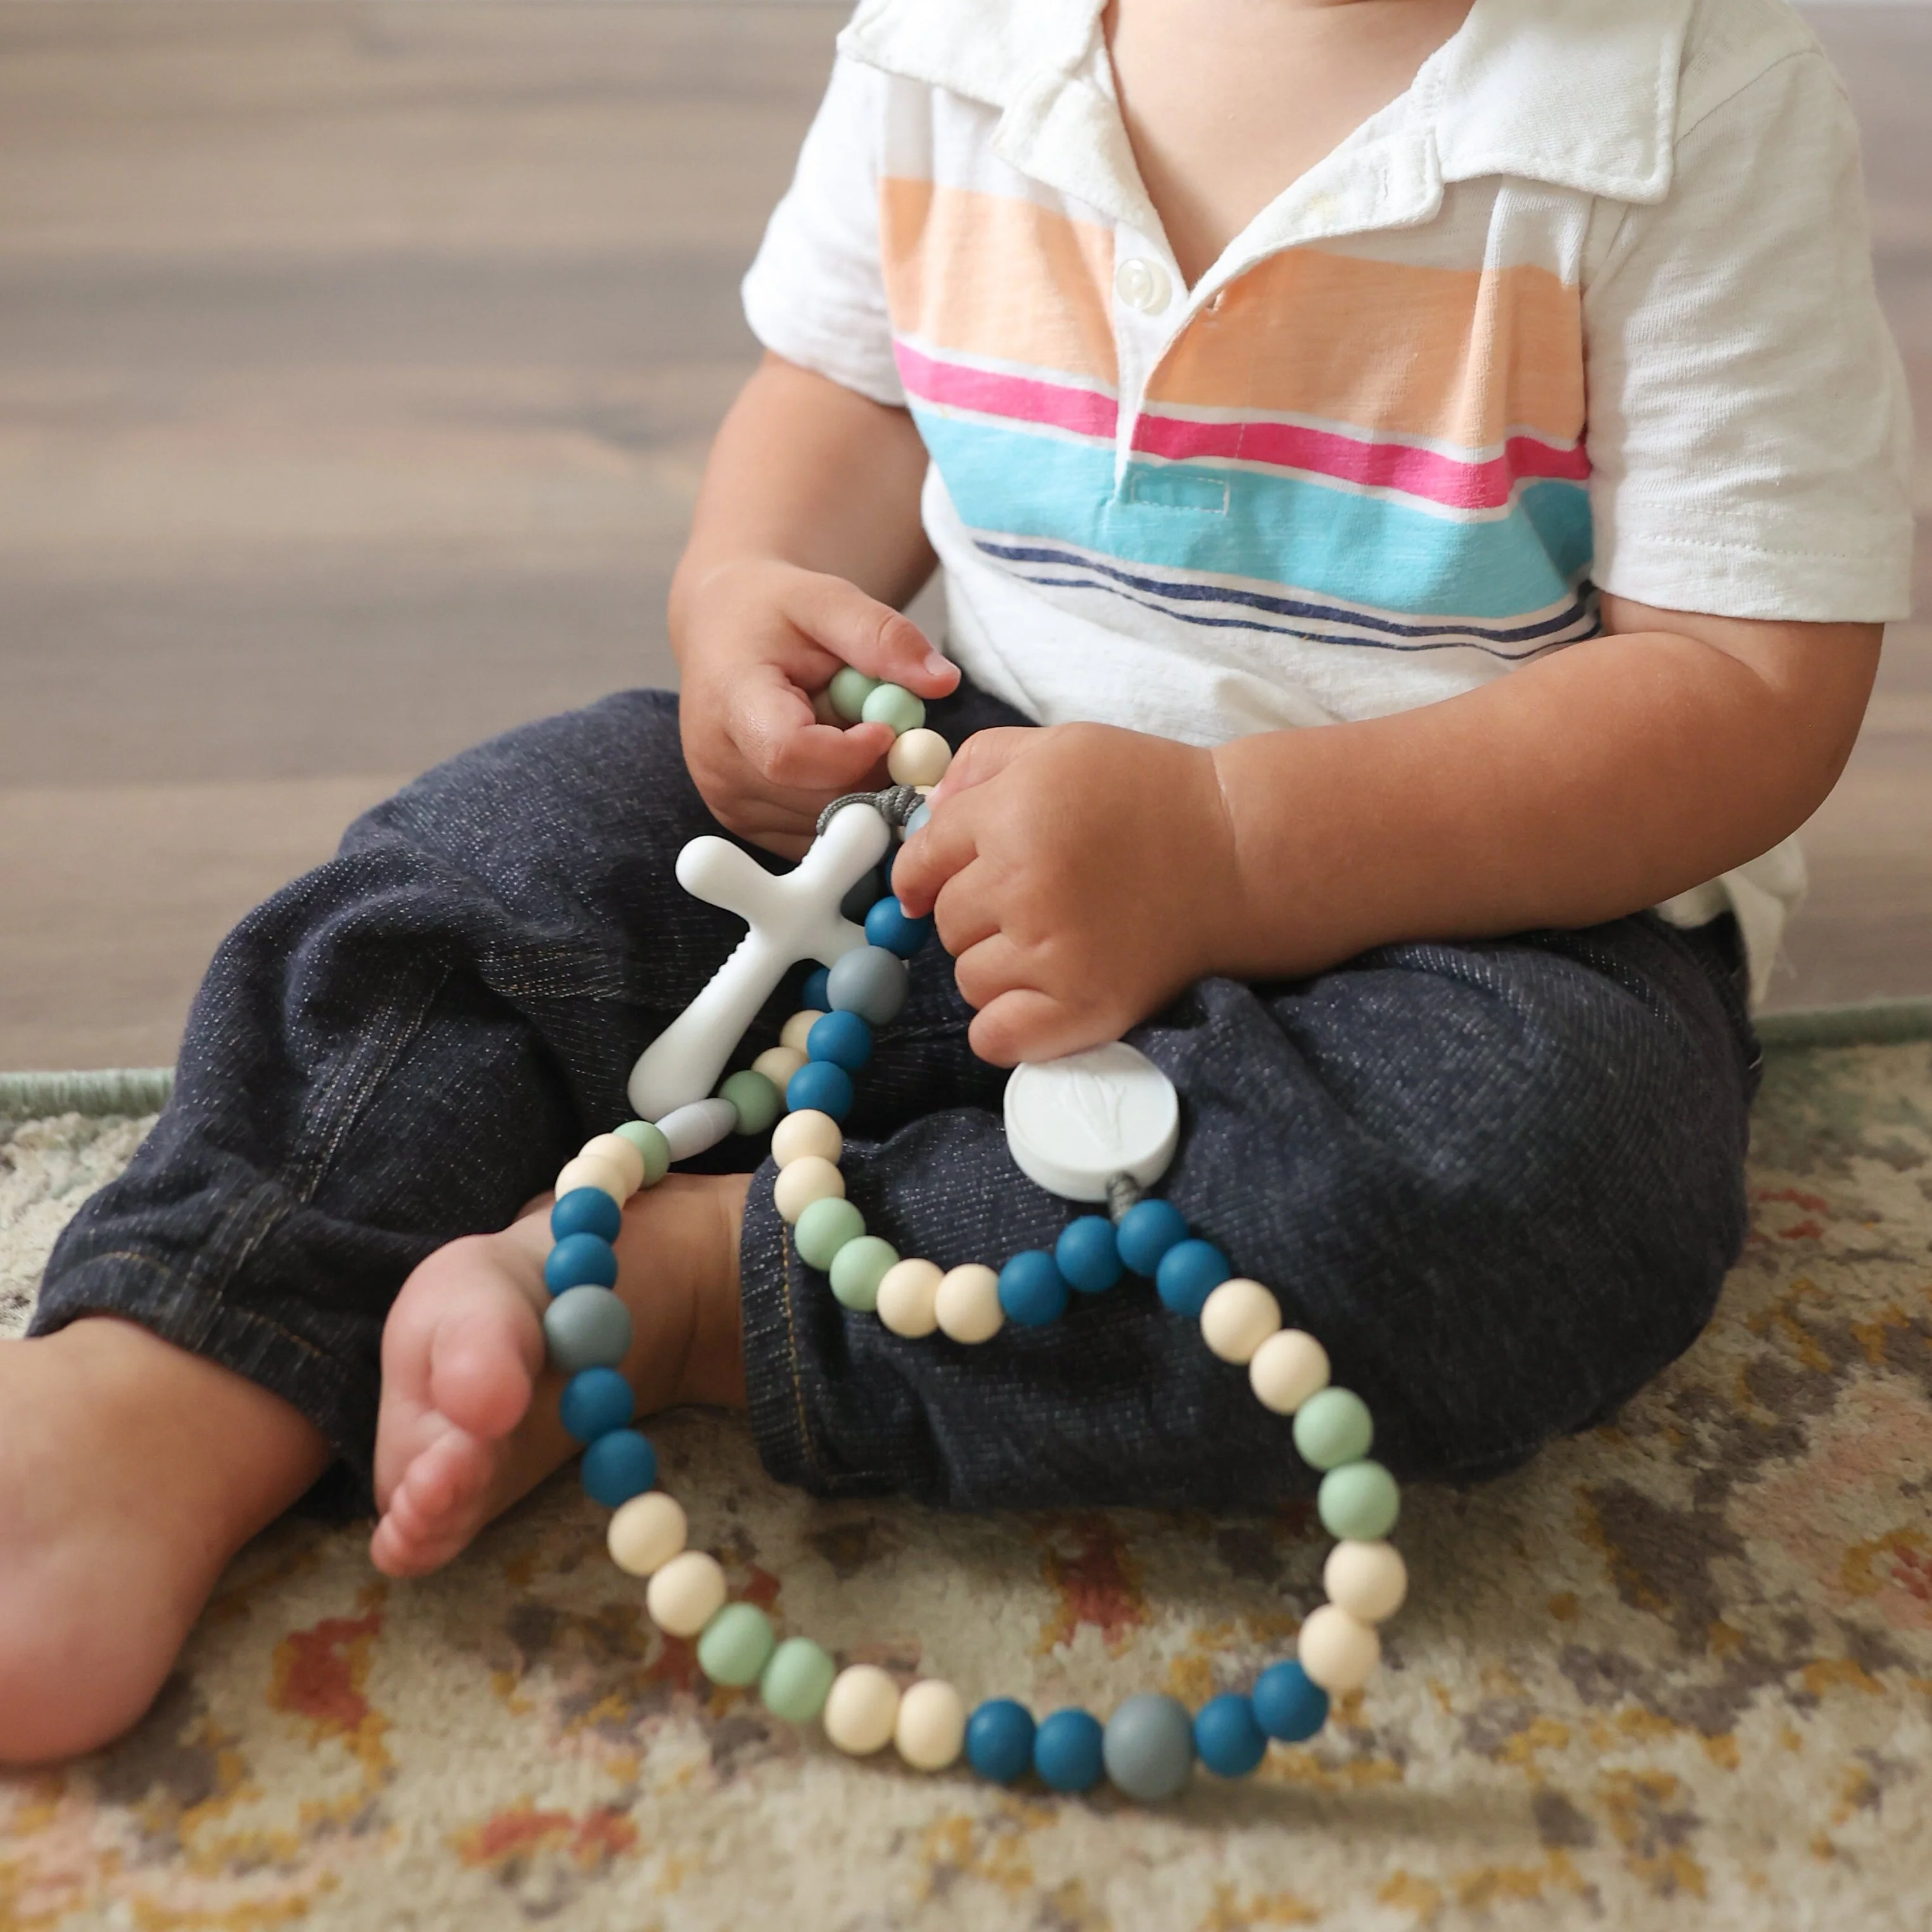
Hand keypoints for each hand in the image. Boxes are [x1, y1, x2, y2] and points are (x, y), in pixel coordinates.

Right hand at [674, 558, 958, 855]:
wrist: (720, 632)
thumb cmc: (773, 615)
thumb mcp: (829, 601)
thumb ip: (884, 637)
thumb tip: (944, 680)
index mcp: (731, 702)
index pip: (791, 755)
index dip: (853, 753)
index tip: (884, 727)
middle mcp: (718, 764)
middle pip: (820, 798)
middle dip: (871, 770)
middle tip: (879, 726)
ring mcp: (728, 802)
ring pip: (826, 823)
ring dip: (859, 788)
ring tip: (844, 734)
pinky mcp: (743, 826)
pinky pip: (817, 835)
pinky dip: (841, 805)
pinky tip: (830, 762)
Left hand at [891, 724, 1244, 1064]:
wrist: (1240, 853)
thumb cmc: (1150, 793)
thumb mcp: (1062, 747)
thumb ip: (981, 765)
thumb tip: (924, 814)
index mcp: (1012, 816)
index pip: (921, 860)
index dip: (923, 872)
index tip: (934, 883)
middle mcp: (1024, 886)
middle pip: (944, 921)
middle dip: (975, 912)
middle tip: (1031, 900)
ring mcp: (1053, 954)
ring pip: (968, 979)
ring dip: (995, 965)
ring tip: (1050, 941)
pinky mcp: (1084, 1008)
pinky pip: (996, 1037)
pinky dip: (1006, 1025)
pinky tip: (1037, 998)